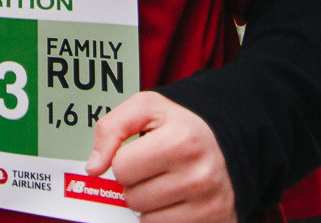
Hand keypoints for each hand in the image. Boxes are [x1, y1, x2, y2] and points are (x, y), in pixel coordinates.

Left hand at [84, 92, 233, 221]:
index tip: (142, 151)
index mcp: (182, 140)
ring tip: (166, 182)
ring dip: (148, 202)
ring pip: (144, 217)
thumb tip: (93, 168)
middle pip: (131, 196)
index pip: (121, 167)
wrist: (226, 145)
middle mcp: (199, 174)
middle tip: (156, 168)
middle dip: (136, 182)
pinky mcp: (212, 220)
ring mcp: (207, 202)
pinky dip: (162, 216)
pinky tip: (176, 198)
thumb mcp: (147, 108)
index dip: (124, 159)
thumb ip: (111, 128)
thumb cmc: (182, 127)